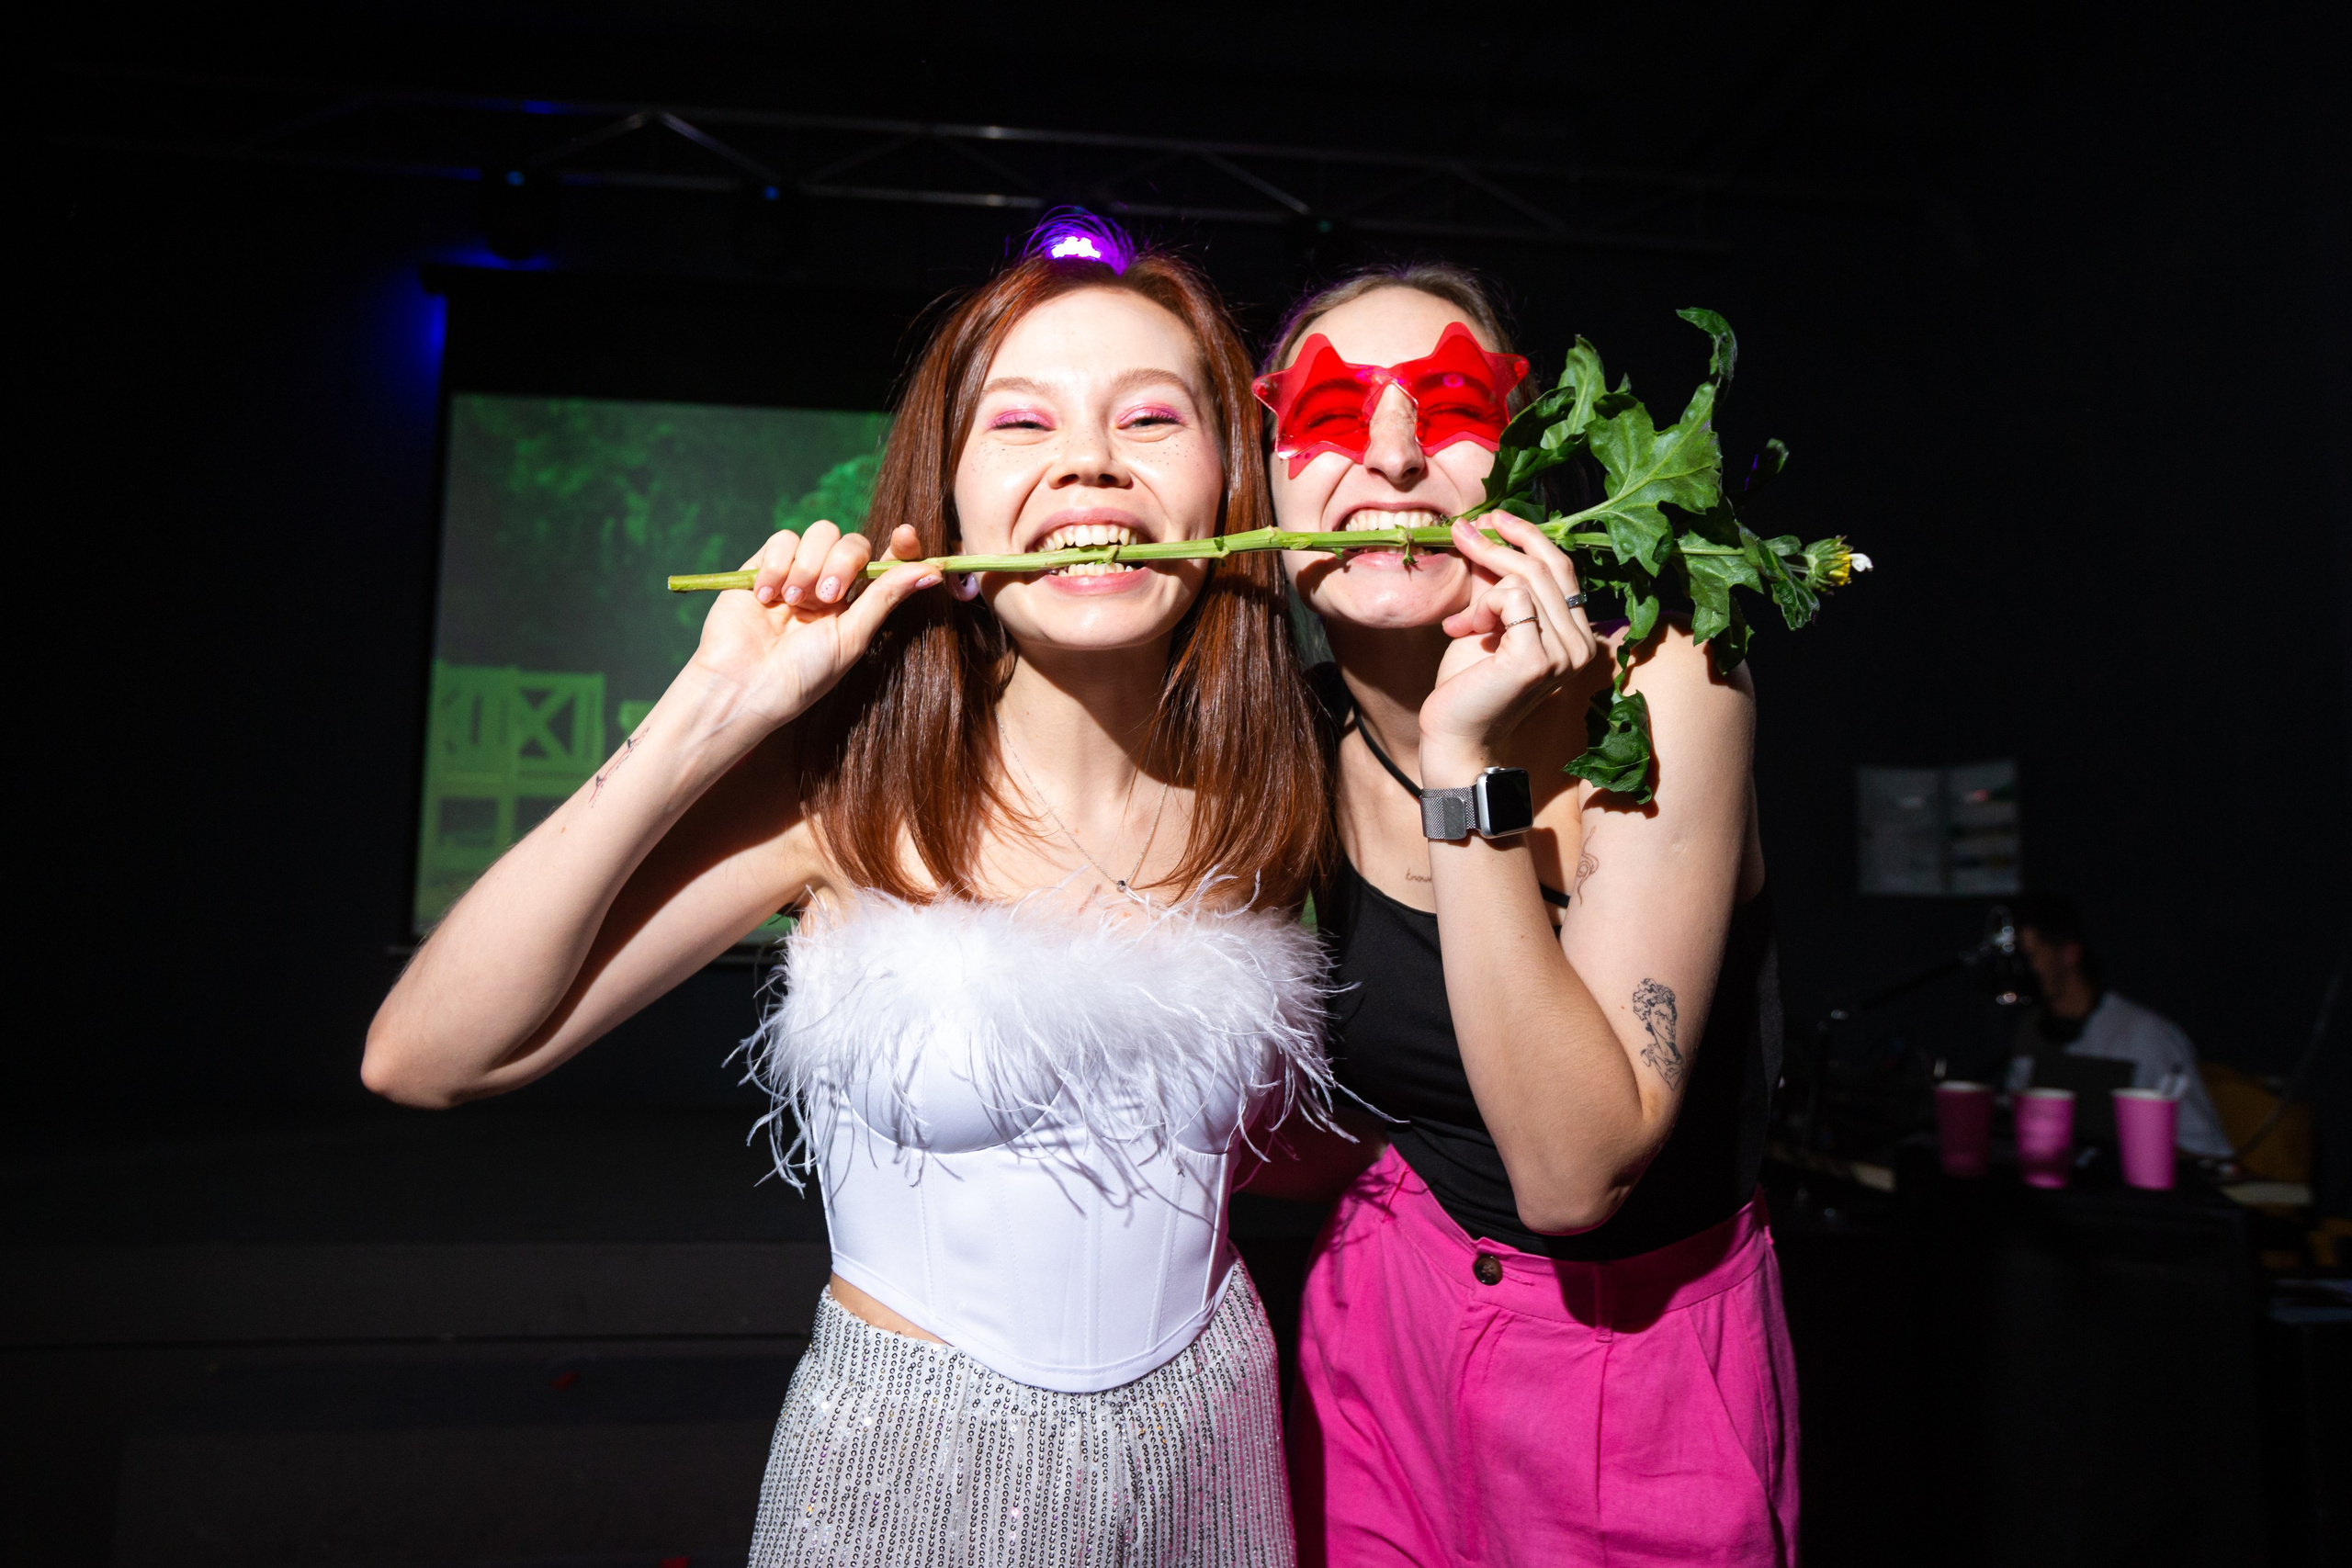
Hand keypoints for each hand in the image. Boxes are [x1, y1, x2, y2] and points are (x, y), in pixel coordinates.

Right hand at [686, 521, 937, 730]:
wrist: (743, 683)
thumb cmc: (803, 673)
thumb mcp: (852, 638)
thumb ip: (886, 598)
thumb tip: (933, 571)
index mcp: (856, 604)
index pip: (885, 562)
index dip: (900, 546)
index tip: (907, 534)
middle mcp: (829, 584)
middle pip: (852, 542)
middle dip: (843, 563)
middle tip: (825, 598)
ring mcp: (796, 572)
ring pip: (819, 532)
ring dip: (809, 564)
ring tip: (793, 601)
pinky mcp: (763, 565)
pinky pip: (782, 539)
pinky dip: (777, 564)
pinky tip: (767, 597)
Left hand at [1418, 516, 1601, 782]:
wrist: (1454, 734)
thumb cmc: (1467, 683)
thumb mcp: (1488, 620)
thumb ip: (1500, 583)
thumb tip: (1492, 530)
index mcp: (1577, 635)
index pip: (1563, 569)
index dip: (1529, 537)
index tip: (1493, 518)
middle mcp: (1582, 644)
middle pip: (1547, 567)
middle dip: (1499, 542)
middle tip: (1461, 530)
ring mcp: (1565, 653)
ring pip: (1527, 579)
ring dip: (1481, 591)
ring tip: (1461, 623)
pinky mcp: (1538, 658)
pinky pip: (1511, 597)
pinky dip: (1481, 607)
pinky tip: (1463, 632)